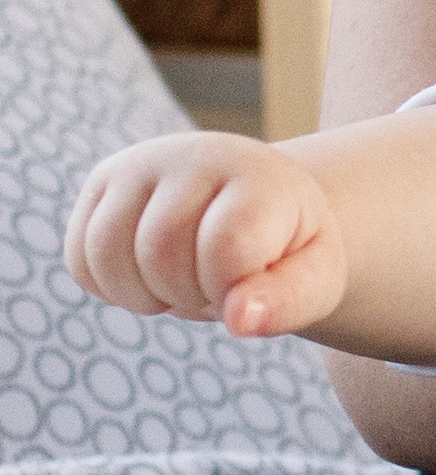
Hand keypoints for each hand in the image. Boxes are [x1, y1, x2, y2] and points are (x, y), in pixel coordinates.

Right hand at [66, 132, 348, 341]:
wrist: (258, 204)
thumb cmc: (288, 248)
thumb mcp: (316, 276)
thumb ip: (290, 301)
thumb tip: (241, 319)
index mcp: (258, 176)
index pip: (224, 246)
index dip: (230, 288)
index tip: (251, 283)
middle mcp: (194, 155)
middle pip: (158, 254)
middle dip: (187, 293)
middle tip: (219, 283)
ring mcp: (141, 165)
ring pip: (105, 254)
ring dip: (144, 294)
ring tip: (187, 280)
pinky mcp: (103, 183)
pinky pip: (80, 260)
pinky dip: (113, 287)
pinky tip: (152, 277)